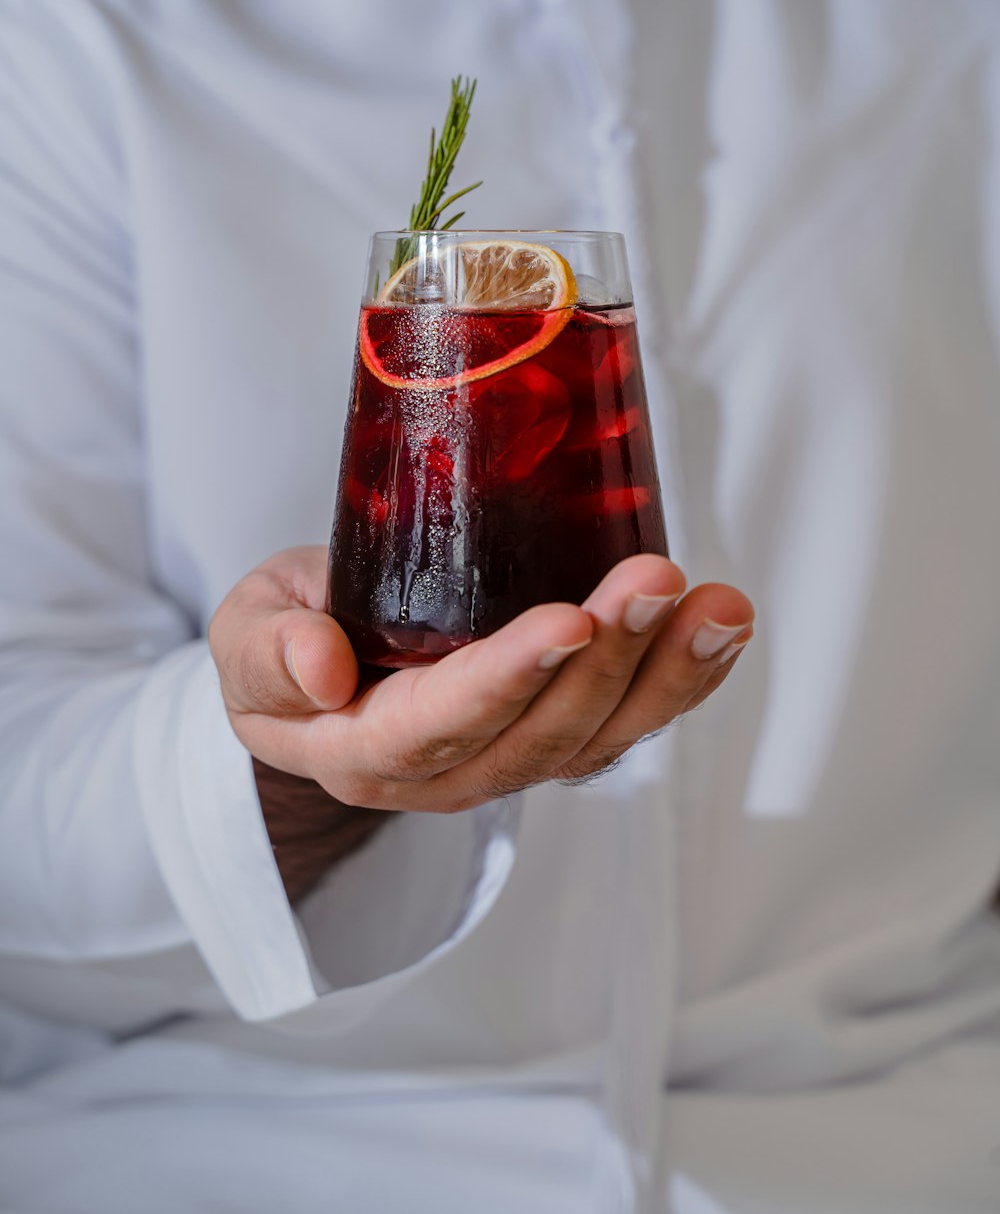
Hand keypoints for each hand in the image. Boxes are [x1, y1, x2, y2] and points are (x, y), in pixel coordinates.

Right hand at [210, 546, 753, 816]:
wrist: (325, 673)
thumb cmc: (288, 641)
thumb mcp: (249, 633)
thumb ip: (267, 653)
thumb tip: (323, 668)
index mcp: (361, 752)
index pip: (436, 726)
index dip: (503, 680)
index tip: (566, 621)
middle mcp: (446, 775)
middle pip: (538, 738)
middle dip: (606, 662)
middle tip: (653, 580)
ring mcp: (511, 760)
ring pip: (598, 740)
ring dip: (666, 675)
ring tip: (718, 607)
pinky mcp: (558, 734)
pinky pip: (626, 722)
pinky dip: (682, 678)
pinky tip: (721, 626)